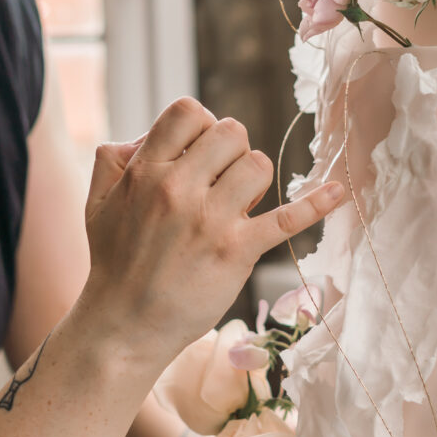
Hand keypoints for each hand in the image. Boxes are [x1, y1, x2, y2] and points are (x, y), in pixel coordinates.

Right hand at [78, 97, 345, 366]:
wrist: (123, 325)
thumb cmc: (114, 261)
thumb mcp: (97, 199)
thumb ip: (115, 156)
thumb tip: (149, 135)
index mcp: (145, 170)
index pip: (189, 111)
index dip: (200, 126)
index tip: (198, 153)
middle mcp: (179, 189)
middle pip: (232, 132)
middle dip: (232, 150)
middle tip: (220, 182)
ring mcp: (211, 220)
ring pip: (259, 165)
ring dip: (254, 180)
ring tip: (237, 205)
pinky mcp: (238, 251)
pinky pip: (287, 218)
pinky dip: (316, 203)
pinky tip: (339, 192)